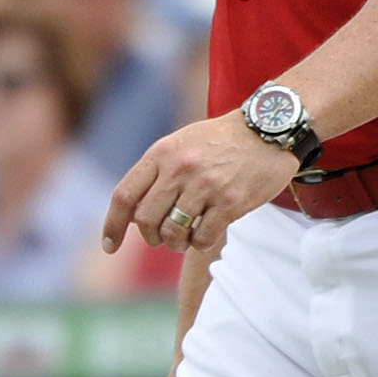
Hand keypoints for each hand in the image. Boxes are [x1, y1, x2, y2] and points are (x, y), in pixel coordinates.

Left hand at [106, 113, 300, 254]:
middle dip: (150, 237)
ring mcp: (205, 186)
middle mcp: (179, 168)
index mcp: (162, 153)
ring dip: (176, 244)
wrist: (268, 130)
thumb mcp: (181, 143)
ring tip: (185, 238)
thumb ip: (156, 172)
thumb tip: (132, 214)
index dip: (113, 225)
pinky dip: (200, 243)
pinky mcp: (230, 202)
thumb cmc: (221, 141)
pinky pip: (202, 238)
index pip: (124, 196)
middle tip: (162, 238)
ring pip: (172, 233)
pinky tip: (207, 233)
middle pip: (145, 221)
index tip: (110, 246)